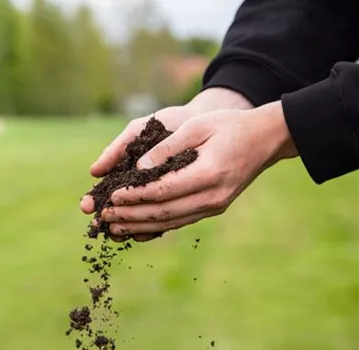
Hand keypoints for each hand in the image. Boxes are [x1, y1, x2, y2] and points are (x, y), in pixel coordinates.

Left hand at [80, 88, 252, 241]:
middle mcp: (212, 197)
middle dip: (130, 216)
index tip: (111, 196)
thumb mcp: (198, 126)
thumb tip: (138, 167)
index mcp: (208, 174)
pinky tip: (137, 229)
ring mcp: (214, 206)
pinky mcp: (212, 208)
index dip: (134, 195)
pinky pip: (180, 222)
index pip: (162, 190)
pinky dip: (156, 227)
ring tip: (113, 228)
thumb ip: (167, 147)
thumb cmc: (229, 126)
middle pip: (163, 212)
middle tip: (104, 217)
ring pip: (170, 222)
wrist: (265, 139)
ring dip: (139, 226)